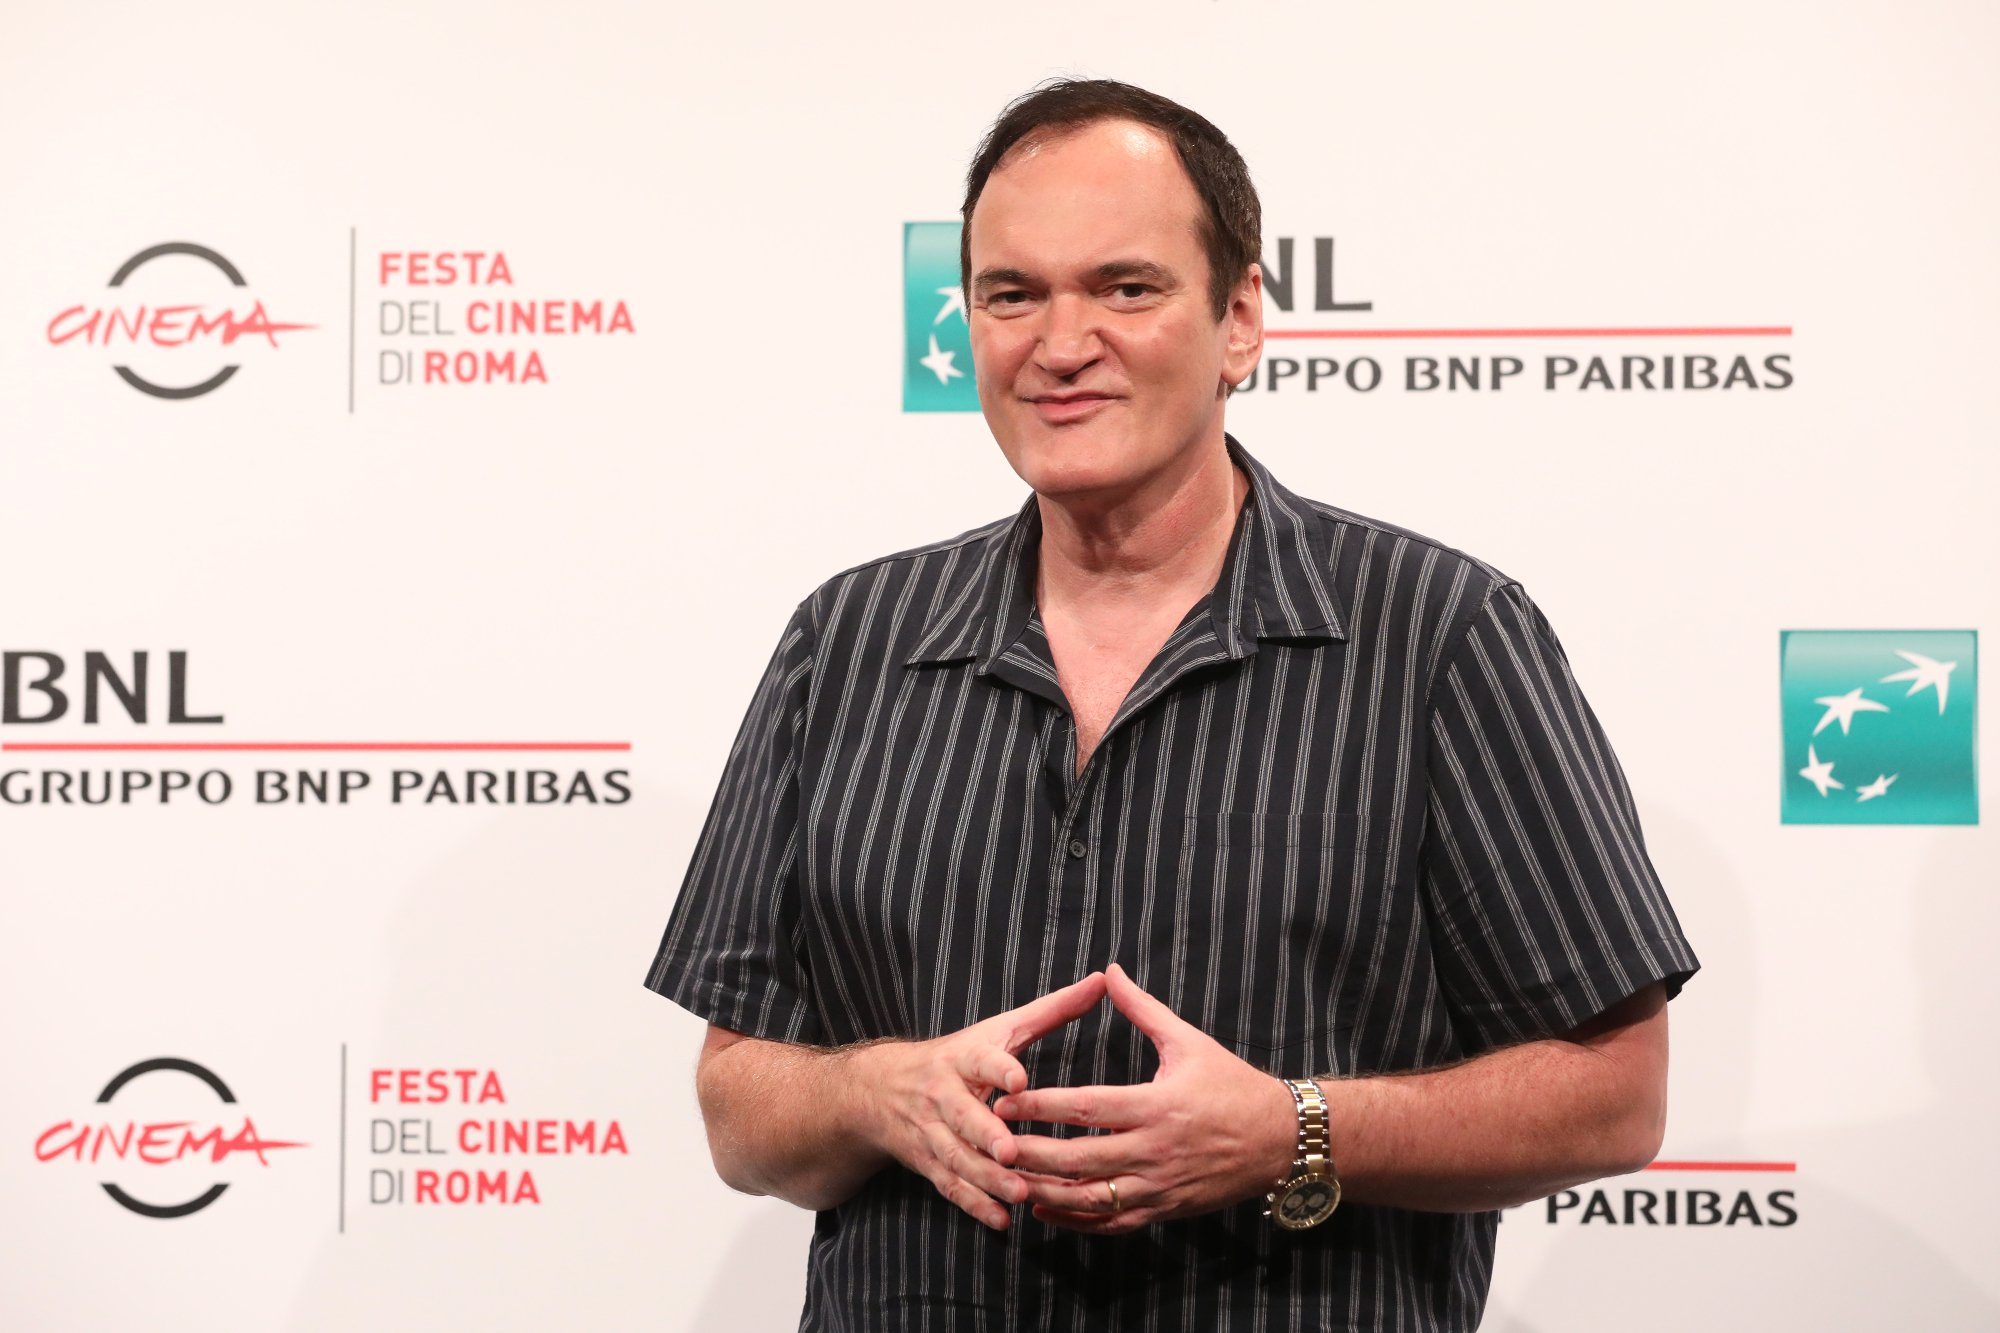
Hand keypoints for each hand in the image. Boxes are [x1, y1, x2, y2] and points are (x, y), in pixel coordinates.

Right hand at [848, 972, 1105, 1230]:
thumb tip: (1103, 979)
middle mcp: (942, 1094)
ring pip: (956, 1156)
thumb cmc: (959, 1056)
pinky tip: (1002, 1220)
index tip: (1019, 1080)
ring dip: (985, 1177)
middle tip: (1012, 1151)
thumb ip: (1052, 1010)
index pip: (980, 1061)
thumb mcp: (1000, 1029)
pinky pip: (949, 1185)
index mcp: (963, 1057)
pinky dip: (974, 1204)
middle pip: (962, 1116)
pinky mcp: (928, 1161)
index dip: (998, 1069)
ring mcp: (931, 1131)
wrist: (882, 1089)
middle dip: (985, 1134)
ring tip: (1018, 1192)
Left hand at [992, 963, 1295, 1234]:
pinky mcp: (1164, 1211)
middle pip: (1078, 1159)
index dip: (1040, 1105)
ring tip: (1007, 1178)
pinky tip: (1044, 1208)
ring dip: (1044, 1190)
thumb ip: (1141, 1009)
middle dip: (1030, 1152)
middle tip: (991, 1142)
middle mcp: (1155, 1150)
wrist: (1281, 1140)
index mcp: (1156, 1105)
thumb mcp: (1188, 1041)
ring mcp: (1159, 1187)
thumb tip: (1109, 971)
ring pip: (1089, 1197)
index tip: (1004, 1099)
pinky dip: (1075, 1218)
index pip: (1086, 1107)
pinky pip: (1112, 1222)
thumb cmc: (1233, 1085)